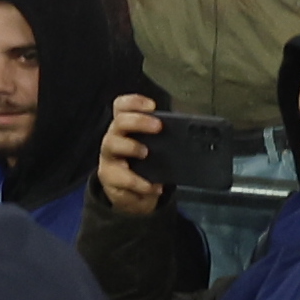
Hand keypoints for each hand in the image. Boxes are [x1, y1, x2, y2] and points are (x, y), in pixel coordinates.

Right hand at [94, 92, 163, 213]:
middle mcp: (114, 138)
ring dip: (131, 146)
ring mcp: (109, 158)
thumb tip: (190, 124)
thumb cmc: (147, 166)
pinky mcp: (109, 179)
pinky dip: (139, 182)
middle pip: (119, 122)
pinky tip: (154, 186)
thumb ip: (168, 134)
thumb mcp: (159, 148)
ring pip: (112, 144)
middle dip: (138, 121)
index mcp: (125, 128)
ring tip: (146, 153)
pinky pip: (121, 178)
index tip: (152, 105)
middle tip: (158, 126)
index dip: (134, 102)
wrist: (136, 197)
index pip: (122, 107)